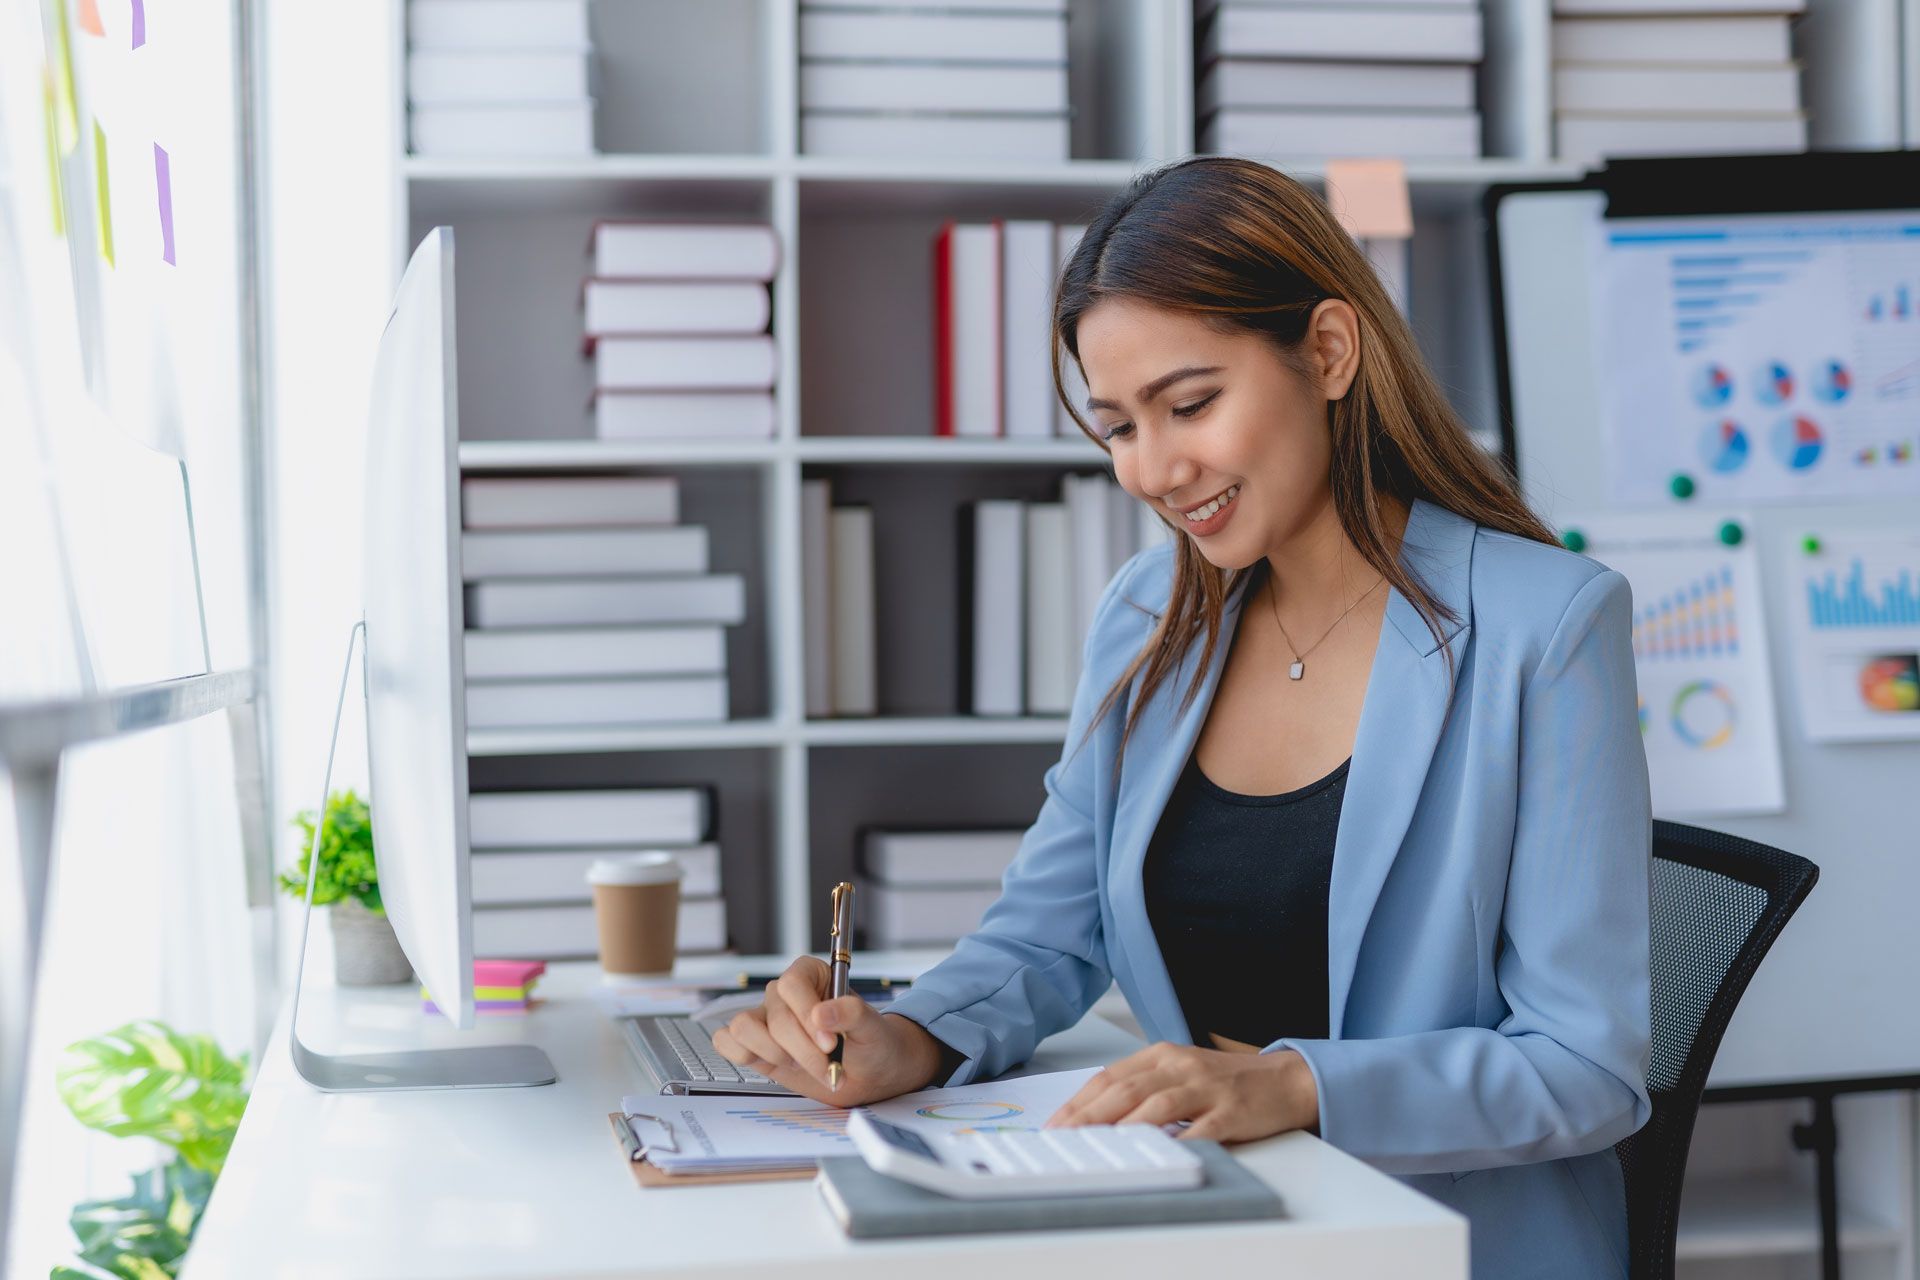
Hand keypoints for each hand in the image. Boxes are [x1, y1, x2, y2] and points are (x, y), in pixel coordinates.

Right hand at [709, 956, 944, 1105]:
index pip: (791, 985)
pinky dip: (743, 1056)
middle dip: (802, 1050)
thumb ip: (852, 1014)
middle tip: (828, 1069)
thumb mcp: (872, 1028)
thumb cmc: (872, 1043)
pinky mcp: (754, 1045)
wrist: (868, 1072)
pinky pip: (726, 1042)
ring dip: (774, 1054)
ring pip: (743, 1028)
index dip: (806, 1016)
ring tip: (802, 1065)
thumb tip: (822, 1014)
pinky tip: (776, 1066)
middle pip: (774, 1017)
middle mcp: (783, 994)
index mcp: (811, 974)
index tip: (830, 1044)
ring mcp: (766, 1019)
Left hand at [1045, 1042, 1319, 1142]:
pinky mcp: (1230, 1110)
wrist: (1284, 1079)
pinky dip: (1177, 1141)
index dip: (1079, 1101)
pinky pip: (1200, 1128)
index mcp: (1161, 1055)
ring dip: (1122, 1128)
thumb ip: (1143, 1089)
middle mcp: (1179, 1066)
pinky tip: (1159, 1154)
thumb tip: (1097, 1117)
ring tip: (1097, 1147)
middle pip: (1124, 1090)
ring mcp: (1205, 1087)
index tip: (1055, 1124)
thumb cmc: (1226, 1082)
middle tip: (1063, 1138)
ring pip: (1155, 1106)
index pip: (1109, 1077)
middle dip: (1088, 1117)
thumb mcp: (1179, 1074)